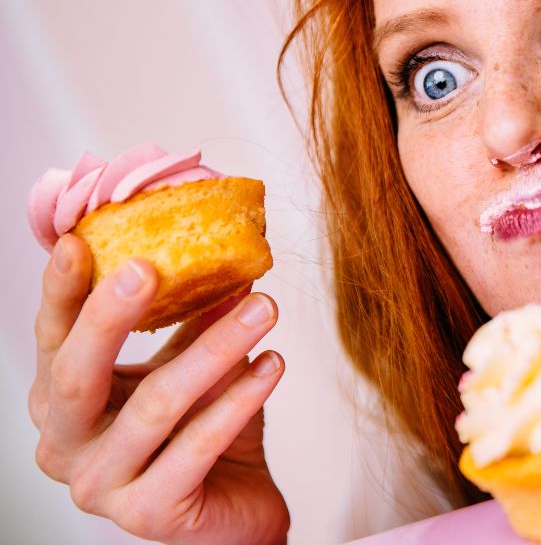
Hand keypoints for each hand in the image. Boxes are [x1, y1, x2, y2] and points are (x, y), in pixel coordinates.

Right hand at [29, 234, 289, 543]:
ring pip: (155, 405)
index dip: (61, 292)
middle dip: (111, 317)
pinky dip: (240, 399)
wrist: (234, 513)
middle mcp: (64, 447)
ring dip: (216, 348)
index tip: (79, 242)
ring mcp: (100, 486)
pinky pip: (198, 445)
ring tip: (264, 308)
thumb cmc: (201, 434)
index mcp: (60, 402)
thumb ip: (195, 318)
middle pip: (75, 376)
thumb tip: (227, 252)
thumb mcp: (191, 365)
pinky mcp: (147, 514)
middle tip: (151, 267)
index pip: (53, 340)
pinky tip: (273, 363)